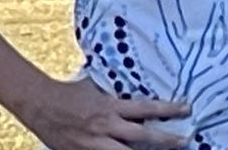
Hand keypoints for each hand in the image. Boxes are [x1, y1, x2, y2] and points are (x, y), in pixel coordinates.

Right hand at [19, 77, 192, 149]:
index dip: (168, 109)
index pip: (146, 109)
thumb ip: (115, 92)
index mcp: (110, 107)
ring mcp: (95, 145)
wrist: (40, 104)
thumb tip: (133, 85)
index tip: (187, 109)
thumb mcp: (96, 87)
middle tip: (186, 140)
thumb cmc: (70, 93)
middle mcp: (106, 127)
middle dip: (167, 140)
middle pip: (142, 137)